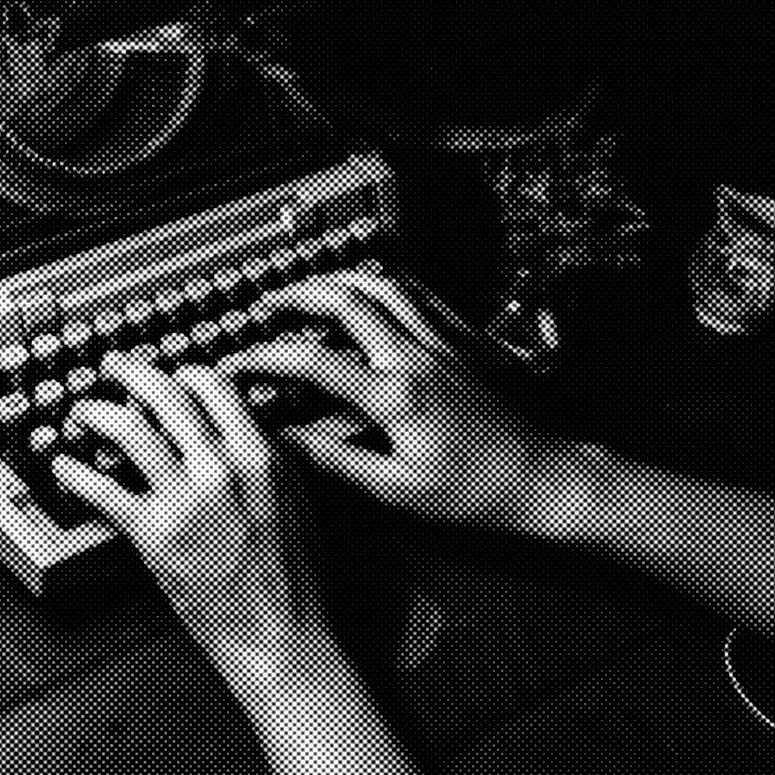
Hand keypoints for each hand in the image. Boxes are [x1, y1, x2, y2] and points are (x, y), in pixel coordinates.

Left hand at [54, 353, 327, 664]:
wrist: (280, 637)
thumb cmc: (293, 579)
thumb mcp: (300, 502)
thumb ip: (276, 459)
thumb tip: (257, 429)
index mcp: (259, 455)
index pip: (213, 386)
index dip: (184, 372)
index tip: (171, 372)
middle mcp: (220, 468)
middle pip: (165, 395)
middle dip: (131, 373)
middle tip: (114, 367)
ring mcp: (184, 501)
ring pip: (128, 431)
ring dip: (98, 412)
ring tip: (82, 409)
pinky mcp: (154, 537)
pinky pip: (103, 491)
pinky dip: (75, 472)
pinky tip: (63, 464)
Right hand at [222, 270, 570, 534]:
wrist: (537, 480)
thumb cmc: (472, 494)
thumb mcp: (394, 491)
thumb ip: (334, 461)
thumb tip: (284, 441)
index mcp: (393, 397)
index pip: (312, 362)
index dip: (265, 358)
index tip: (238, 363)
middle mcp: (414, 359)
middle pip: (344, 302)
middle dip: (298, 296)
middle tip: (268, 306)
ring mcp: (439, 344)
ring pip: (381, 287)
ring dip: (338, 280)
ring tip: (310, 288)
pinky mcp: (459, 343)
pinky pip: (418, 295)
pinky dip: (384, 284)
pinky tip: (369, 289)